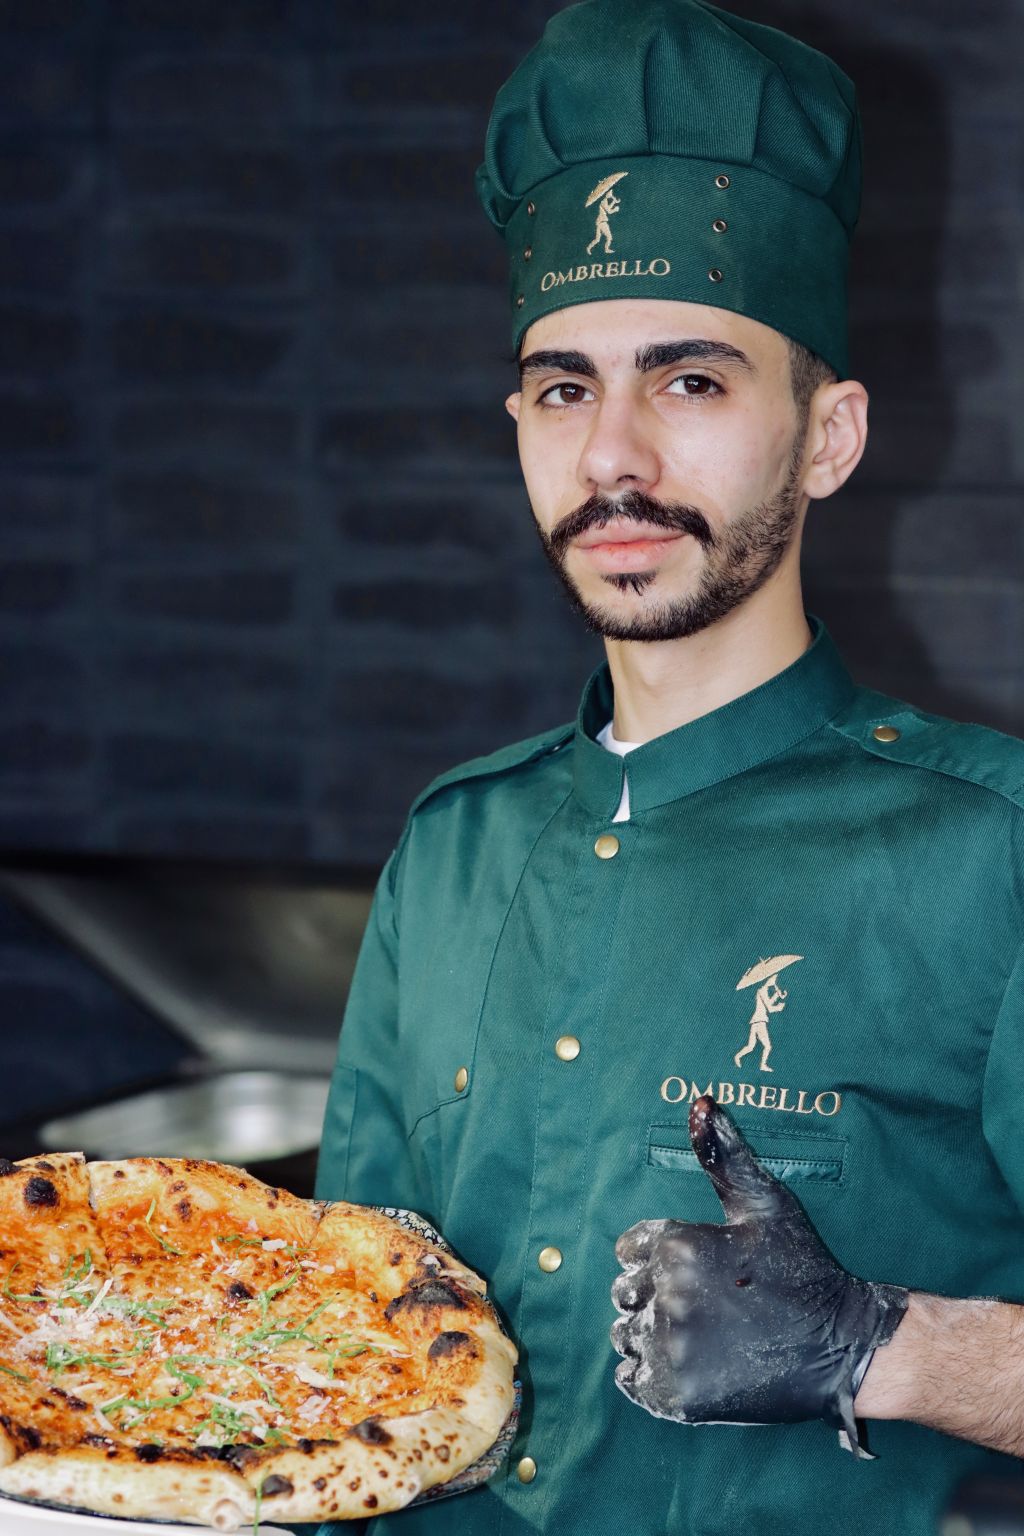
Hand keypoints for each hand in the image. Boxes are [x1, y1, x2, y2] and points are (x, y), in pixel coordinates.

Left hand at [611, 1096, 907, 1455]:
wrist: (841, 1346)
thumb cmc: (801, 1268)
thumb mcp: (765, 1204)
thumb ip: (725, 1155)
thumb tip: (701, 1102)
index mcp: (678, 1247)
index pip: (628, 1248)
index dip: (657, 1256)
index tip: (694, 1268)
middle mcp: (668, 1296)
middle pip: (624, 1291)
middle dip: (651, 1293)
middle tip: (702, 1302)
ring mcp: (673, 1350)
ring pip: (625, 1334)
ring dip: (649, 1333)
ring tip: (698, 1333)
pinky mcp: (679, 1396)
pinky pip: (631, 1380)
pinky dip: (647, 1373)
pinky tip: (684, 1362)